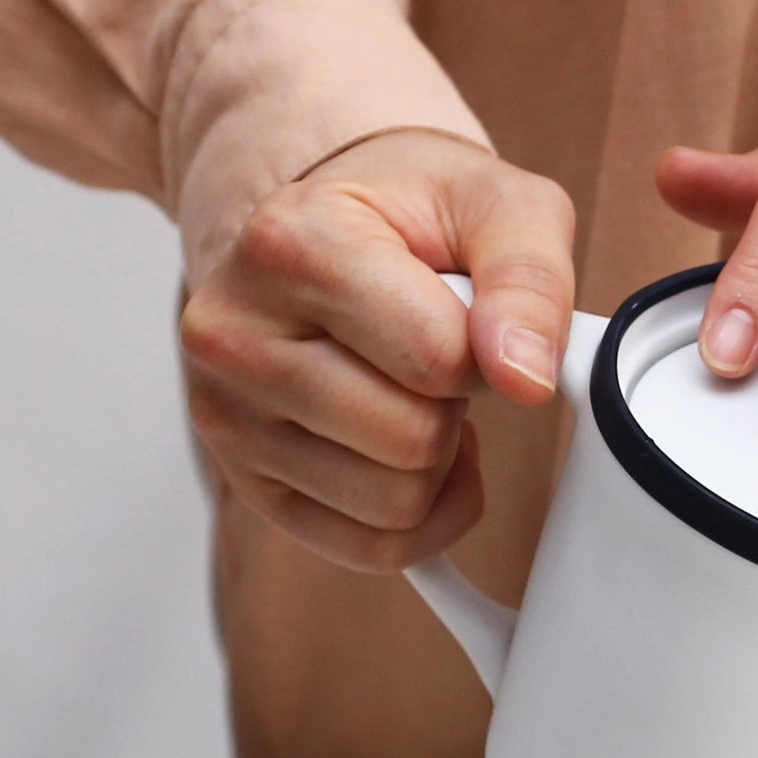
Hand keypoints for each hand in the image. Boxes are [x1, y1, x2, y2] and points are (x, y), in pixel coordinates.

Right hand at [181, 131, 577, 570]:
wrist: (333, 228)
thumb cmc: (414, 218)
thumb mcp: (497, 208)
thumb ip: (530, 281)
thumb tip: (527, 378)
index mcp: (290, 244)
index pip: (440, 359)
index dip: (488, 353)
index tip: (468, 316)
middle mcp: (233, 334)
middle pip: (415, 441)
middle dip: (456, 407)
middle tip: (433, 357)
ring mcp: (227, 417)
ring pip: (397, 505)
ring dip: (438, 462)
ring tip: (411, 393)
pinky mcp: (248, 486)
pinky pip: (377, 549)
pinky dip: (422, 515)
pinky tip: (403, 449)